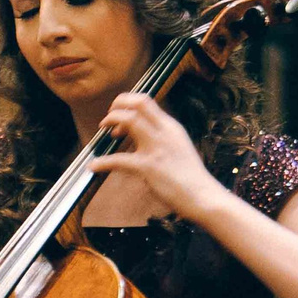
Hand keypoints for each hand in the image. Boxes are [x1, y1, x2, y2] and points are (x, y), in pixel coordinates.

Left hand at [89, 94, 226, 221]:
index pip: (146, 101)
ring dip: (111, 121)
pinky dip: (103, 162)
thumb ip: (163, 138)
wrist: (203, 196)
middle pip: (138, 104)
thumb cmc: (191, 177)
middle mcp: (164, 132)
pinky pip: (119, 160)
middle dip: (117, 106)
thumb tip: (145, 135)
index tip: (120, 112)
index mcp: (171, 127)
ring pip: (129, 120)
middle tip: (108, 119)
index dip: (128, 102)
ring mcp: (156, 148)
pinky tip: (94, 166)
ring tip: (102, 130)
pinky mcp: (148, 167)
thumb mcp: (179, 148)